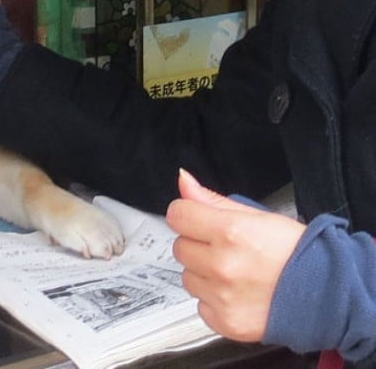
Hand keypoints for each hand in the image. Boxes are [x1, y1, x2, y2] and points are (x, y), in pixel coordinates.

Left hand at [166, 169, 305, 341]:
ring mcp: (222, 296)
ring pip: (187, 276)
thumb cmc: (296, 253)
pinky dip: (213, 299)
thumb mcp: (256, 215)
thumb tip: (183, 181)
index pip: (177, 215)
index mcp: (230, 232)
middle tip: (227, 248)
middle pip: (180, 246)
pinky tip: (236, 292)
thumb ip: (211, 199)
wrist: (325, 294)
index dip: (187, 214)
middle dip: (198, 244)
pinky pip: (199, 303)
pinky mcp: (224, 321)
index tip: (198, 219)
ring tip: (235, 271)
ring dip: (203, 272)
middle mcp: (222, 265)